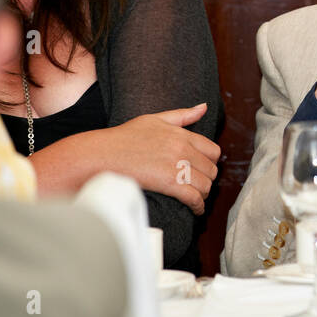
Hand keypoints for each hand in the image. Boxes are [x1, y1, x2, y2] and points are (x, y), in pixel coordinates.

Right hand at [97, 104, 220, 213]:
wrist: (103, 155)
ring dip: (203, 194)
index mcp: (182, 134)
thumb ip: (182, 115)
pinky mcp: (170, 183)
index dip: (211, 163)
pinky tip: (195, 209)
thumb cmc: (124, 137)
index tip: (204, 169)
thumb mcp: (154, 119)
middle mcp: (183, 149)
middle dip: (207, 179)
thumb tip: (204, 107)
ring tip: (196, 197)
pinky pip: (194, 197)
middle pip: (211, 170)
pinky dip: (198, 206)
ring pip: (205, 185)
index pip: (213, 151)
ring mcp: (177, 166)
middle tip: (199, 185)